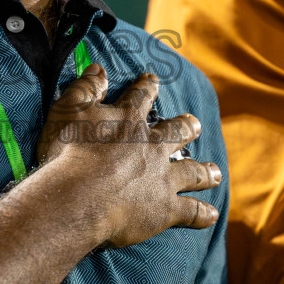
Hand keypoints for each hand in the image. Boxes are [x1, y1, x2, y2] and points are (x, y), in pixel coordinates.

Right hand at [36, 64, 219, 247]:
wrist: (79, 196)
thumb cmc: (69, 152)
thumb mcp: (69, 109)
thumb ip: (86, 87)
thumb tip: (99, 69)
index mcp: (128, 120)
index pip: (140, 97)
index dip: (147, 87)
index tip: (153, 80)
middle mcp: (152, 146)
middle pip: (176, 133)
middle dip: (186, 127)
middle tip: (195, 123)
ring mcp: (162, 178)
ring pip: (191, 172)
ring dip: (204, 171)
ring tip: (214, 172)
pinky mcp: (165, 208)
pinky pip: (190, 211)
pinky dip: (201, 213)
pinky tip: (211, 215)